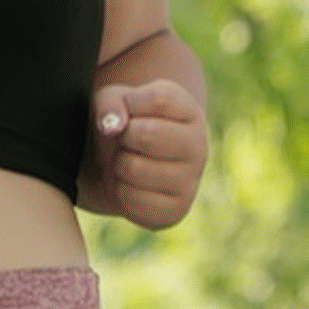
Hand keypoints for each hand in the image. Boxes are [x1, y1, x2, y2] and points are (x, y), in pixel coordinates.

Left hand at [85, 77, 207, 228]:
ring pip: (136, 168)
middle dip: (124, 136)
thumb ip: (110, 103)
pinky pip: (133, 199)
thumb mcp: (112, 101)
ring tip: (129, 161)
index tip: (130, 110)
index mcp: (189, 110)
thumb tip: (113, 126)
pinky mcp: (178, 209)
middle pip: (147, 134)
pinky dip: (120, 192)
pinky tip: (132, 184)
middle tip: (127, 140)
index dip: (132, 103)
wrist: (126, 164)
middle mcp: (199, 144)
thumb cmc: (124, 124)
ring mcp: (192, 180)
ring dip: (119, 164)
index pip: (159, 99)